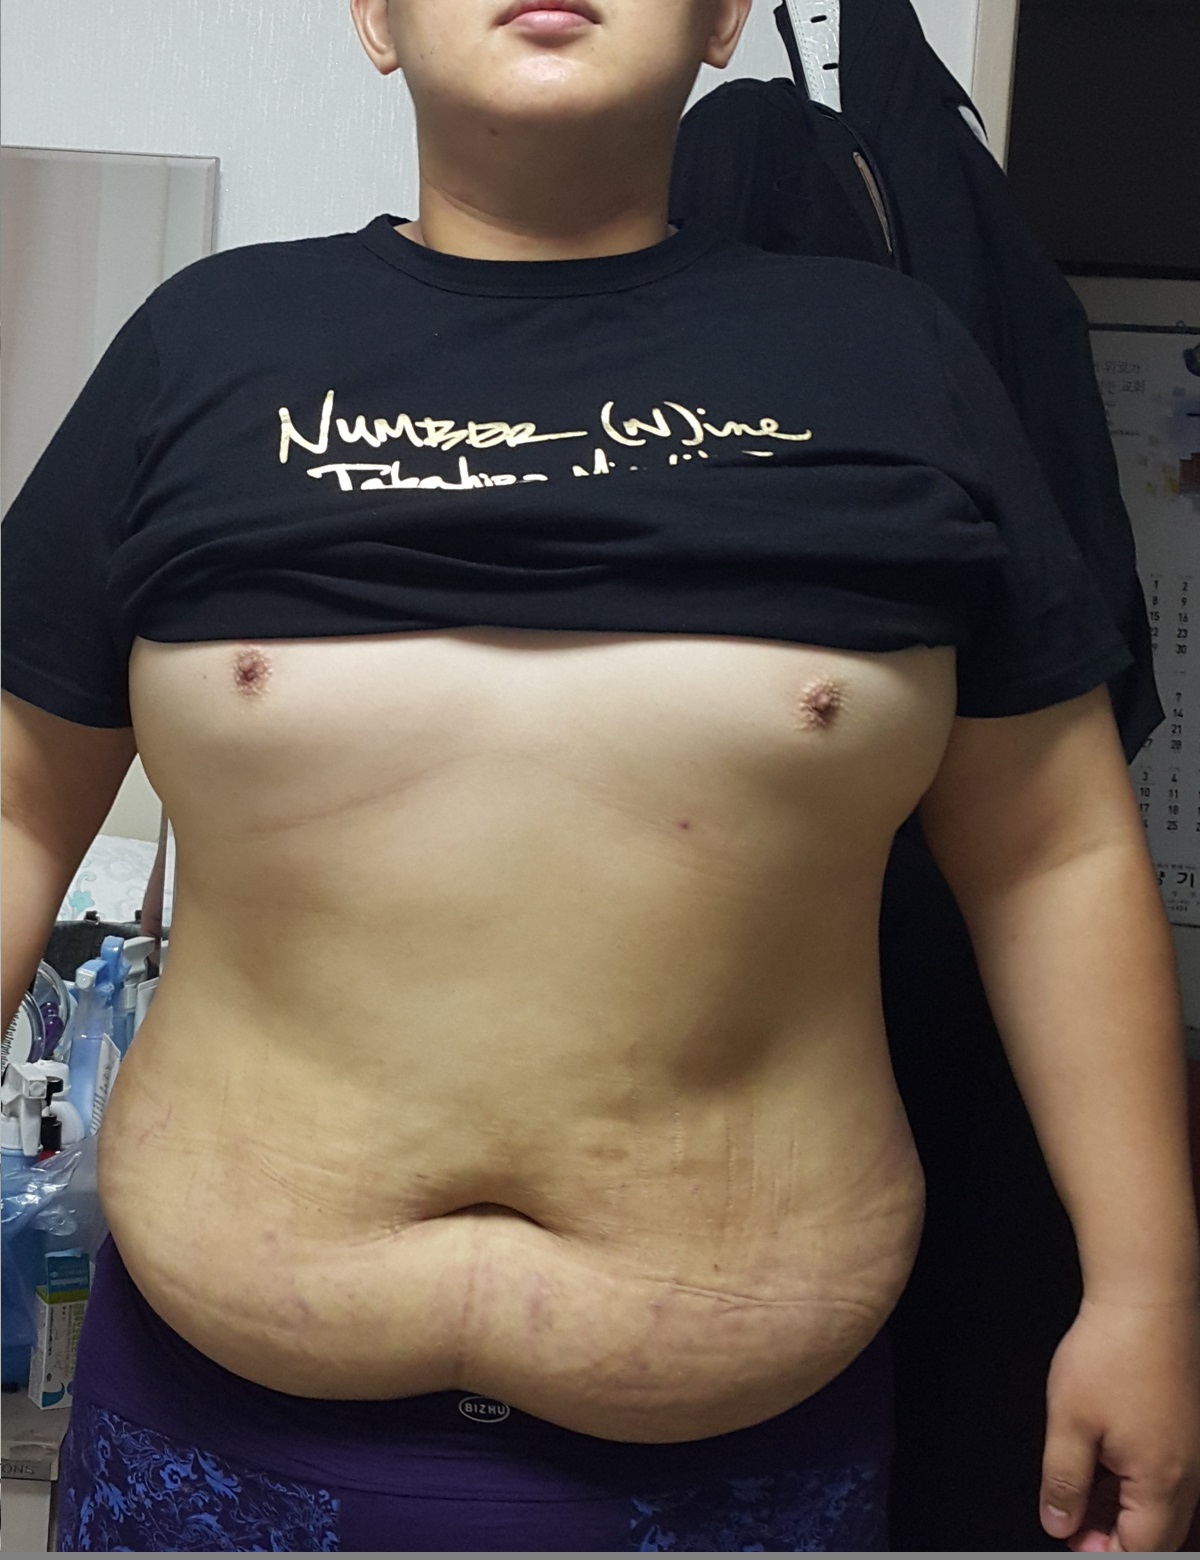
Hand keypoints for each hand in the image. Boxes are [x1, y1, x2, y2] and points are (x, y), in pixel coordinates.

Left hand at [1040, 1294, 1199, 1550]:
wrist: (1147, 1300)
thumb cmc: (1112, 1352)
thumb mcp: (1069, 1421)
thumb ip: (1063, 1481)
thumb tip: (1060, 1523)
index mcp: (1163, 1482)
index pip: (1139, 1549)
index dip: (1101, 1552)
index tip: (1070, 1538)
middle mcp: (1189, 1474)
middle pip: (1157, 1533)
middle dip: (1115, 1536)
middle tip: (1073, 1517)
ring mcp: (1193, 1452)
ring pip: (1163, 1505)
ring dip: (1126, 1509)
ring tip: (1084, 1488)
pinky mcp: (1190, 1430)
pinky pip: (1168, 1475)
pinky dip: (1138, 1481)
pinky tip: (1106, 1462)